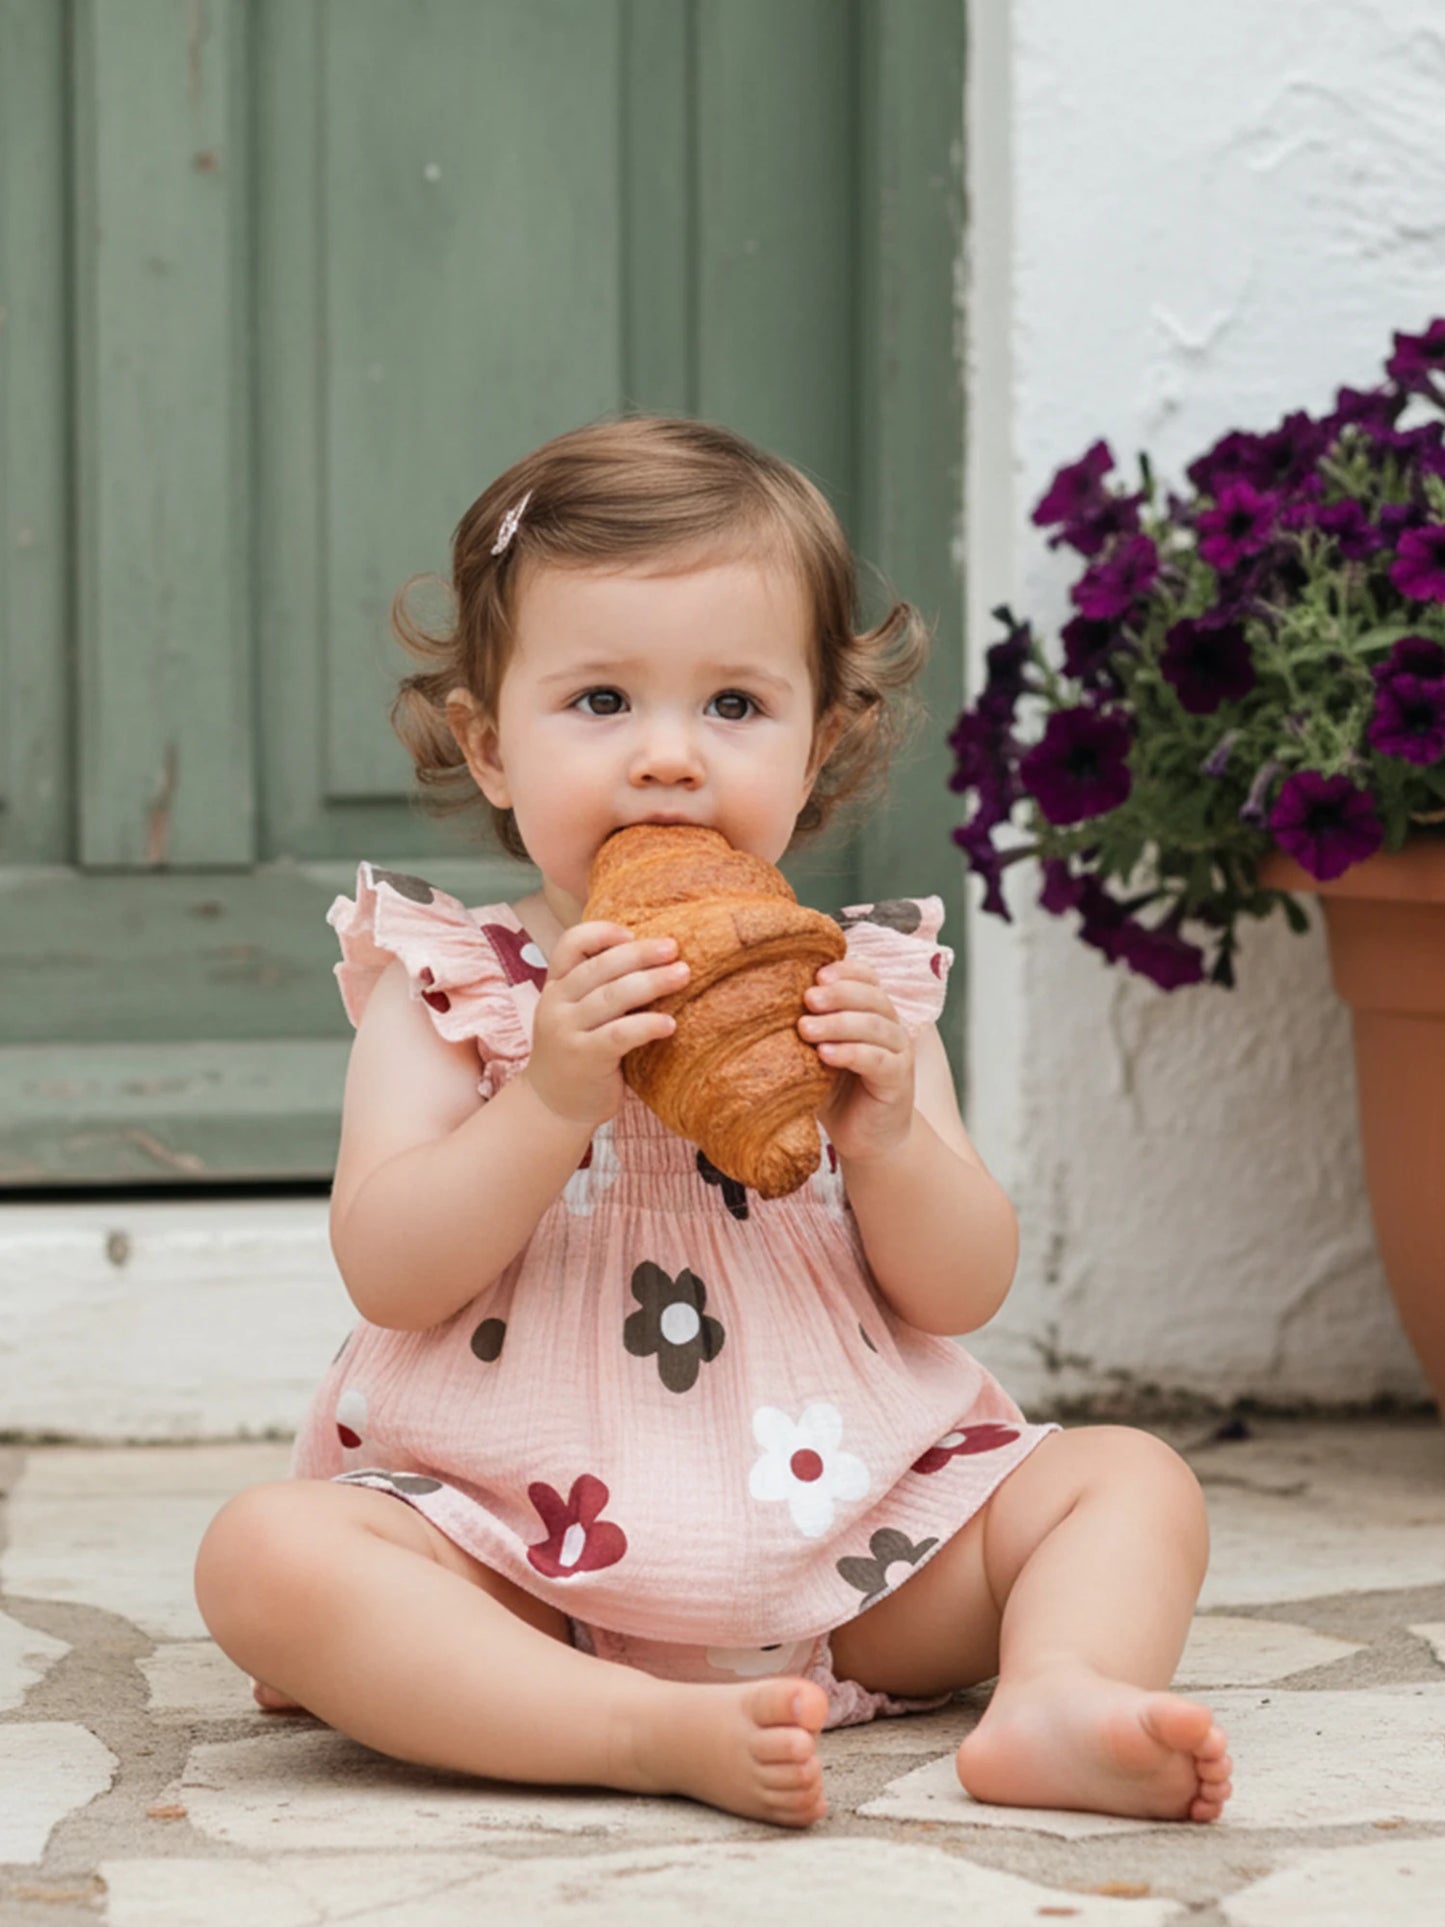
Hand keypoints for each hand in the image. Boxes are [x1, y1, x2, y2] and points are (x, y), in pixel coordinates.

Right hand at [524, 922, 688, 1129]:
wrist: (554, 1105)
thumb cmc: (579, 1052)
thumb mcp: (577, 1013)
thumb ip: (600, 988)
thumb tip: (657, 957)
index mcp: (556, 985)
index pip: (570, 944)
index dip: (601, 933)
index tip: (632, 933)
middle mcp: (556, 1003)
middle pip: (600, 966)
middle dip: (641, 953)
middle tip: (674, 948)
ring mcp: (567, 1031)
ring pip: (612, 996)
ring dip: (652, 982)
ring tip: (682, 975)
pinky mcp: (585, 1058)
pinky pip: (620, 1034)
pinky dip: (647, 1025)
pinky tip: (670, 1024)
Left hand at [799, 959, 914, 1164]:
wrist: (866, 1140)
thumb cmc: (836, 1093)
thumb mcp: (815, 1055)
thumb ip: (803, 1031)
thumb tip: (757, 1007)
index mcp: (871, 1012)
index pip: (867, 977)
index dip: (845, 971)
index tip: (816, 975)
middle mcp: (890, 1026)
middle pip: (872, 997)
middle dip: (838, 994)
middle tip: (807, 999)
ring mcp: (898, 1052)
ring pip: (875, 1027)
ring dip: (839, 1023)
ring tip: (806, 1028)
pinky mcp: (898, 1079)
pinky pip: (878, 1060)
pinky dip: (851, 1053)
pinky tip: (825, 1055)